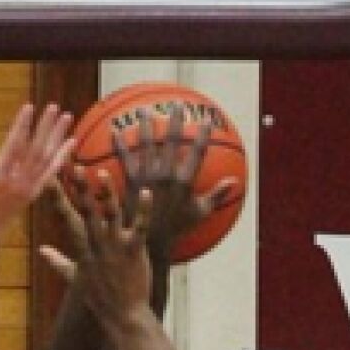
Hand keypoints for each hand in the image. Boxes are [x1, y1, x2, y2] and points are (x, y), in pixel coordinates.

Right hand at [0, 103, 73, 246]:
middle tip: (54, 106)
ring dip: (58, 137)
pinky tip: (71, 142)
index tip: (29, 107)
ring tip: (68, 116)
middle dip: (46, 127)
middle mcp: (18, 184)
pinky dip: (61, 157)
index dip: (22, 126)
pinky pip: (51, 172)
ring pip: (47, 160)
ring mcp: (28, 189)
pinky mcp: (33, 193)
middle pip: (36, 151)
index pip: (14, 147)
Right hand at [40, 169, 154, 324]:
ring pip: (110, 215)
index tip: (48, 178)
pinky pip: (140, 227)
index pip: (66, 218)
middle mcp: (96, 245)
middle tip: (74, 166)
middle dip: (80, 188)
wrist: (122, 316)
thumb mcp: (74, 278)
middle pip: (86, 212)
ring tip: (103, 173)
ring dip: (107, 194)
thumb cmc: (100, 298)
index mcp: (82, 248)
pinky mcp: (135, 251)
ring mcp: (115, 247)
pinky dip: (144, 210)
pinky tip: (146, 192)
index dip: (57, 197)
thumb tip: (42, 250)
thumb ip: (58, 261)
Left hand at [112, 111, 237, 262]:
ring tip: (144, 111)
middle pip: (170, 142)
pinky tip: (114, 132)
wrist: (149, 243)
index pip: (196, 153)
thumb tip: (235, 181)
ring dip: (145, 126)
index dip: (202, 135)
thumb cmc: (176, 229)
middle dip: (174, 122)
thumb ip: (216, 196)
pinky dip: (120, 145)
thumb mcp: (199, 214)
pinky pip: (125, 159)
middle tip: (177, 106)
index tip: (206, 120)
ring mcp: (146, 177)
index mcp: (184, 182)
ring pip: (146, 145)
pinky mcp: (130, 181)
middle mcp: (165, 175)